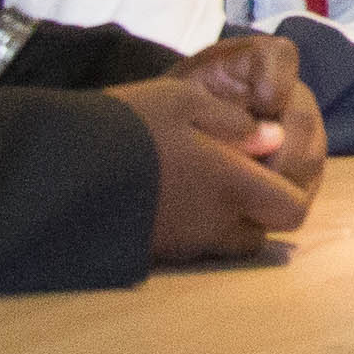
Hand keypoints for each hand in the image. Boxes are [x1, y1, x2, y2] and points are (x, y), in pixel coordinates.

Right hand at [125, 35, 323, 259]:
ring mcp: (181, 243)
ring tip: (197, 180)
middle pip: (258, 234)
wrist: (60, 168)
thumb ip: (237, 123)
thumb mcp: (185, 102)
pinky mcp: (152, 251)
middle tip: (235, 174)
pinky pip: (187, 245)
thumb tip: (274, 138)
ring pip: (222, 242)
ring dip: (223, 219)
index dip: (293, 191)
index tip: (273, 163)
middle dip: (257, 211)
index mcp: (232, 185)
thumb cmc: (129, 125)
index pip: (292, 210)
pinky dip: (189, 225)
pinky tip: (167, 193)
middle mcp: (214, 224)